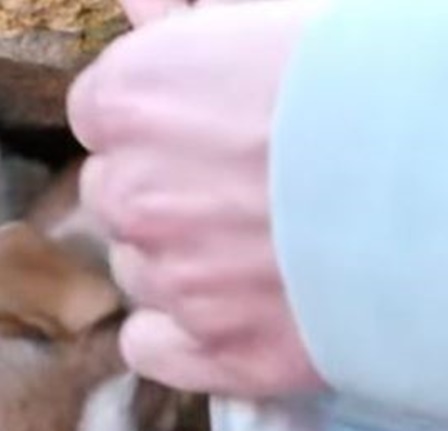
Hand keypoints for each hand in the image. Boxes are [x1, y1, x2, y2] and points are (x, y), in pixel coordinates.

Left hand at [67, 0, 327, 396]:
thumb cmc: (380, 71)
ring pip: (142, 270)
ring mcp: (172, 278)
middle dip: (166, 188)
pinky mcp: (218, 347)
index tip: (205, 118)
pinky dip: (180, 335)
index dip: (154, 116)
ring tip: (271, 240)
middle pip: (116, 195)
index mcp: (132, 99)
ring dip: (184, 259)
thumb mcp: (284, 14)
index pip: (100, 112)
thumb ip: (199, 21)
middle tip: (251, 179)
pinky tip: (234, 311)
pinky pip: (151, 347)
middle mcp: (131, 193)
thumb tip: (144, 8)